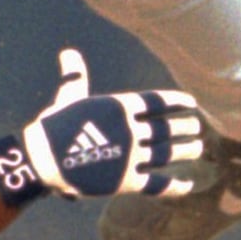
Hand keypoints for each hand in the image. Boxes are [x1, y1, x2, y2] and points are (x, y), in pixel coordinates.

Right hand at [0, 50, 202, 205]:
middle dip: (185, 127)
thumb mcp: (67, 96)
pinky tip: (188, 185)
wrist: (42, 160)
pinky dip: (174, 186)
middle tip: (197, 127)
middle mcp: (131, 130)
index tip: (191, 104)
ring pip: (167, 154)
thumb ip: (75, 76)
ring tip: (198, 149)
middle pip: (166, 128)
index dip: (177, 102)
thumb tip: (68, 53)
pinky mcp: (126, 181)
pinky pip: (157, 185)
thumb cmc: (53, 125)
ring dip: (186, 151)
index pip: (157, 102)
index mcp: (120, 107)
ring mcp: (131, 156)